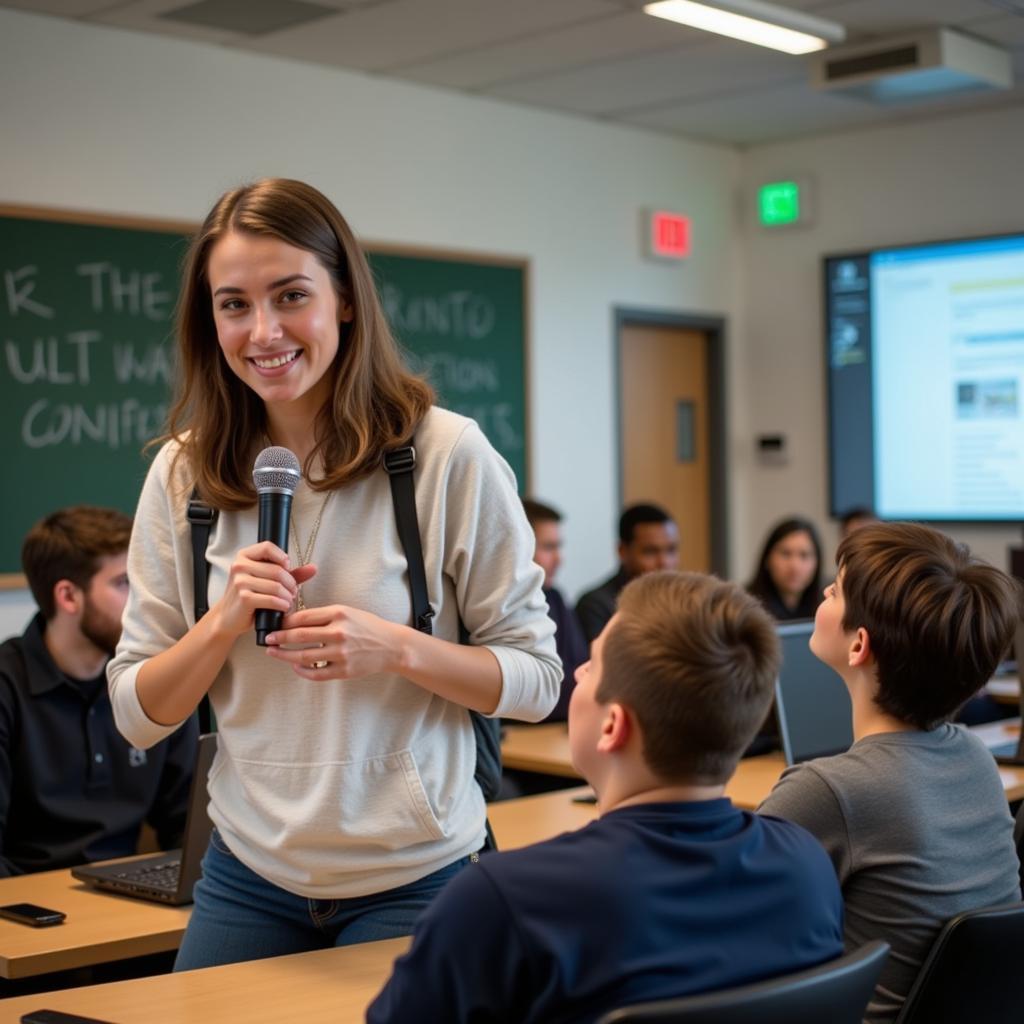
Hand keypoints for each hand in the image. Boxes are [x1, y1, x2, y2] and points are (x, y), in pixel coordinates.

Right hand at [211, 542, 316, 638]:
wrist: (228, 617)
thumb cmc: (249, 596)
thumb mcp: (268, 580)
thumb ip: (291, 573)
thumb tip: (313, 568)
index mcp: (244, 556)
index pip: (268, 546)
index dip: (282, 557)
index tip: (288, 568)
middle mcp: (239, 566)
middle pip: (276, 569)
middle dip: (290, 583)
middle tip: (294, 592)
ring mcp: (240, 581)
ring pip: (276, 585)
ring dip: (288, 596)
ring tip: (289, 601)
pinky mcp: (244, 597)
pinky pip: (272, 599)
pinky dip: (282, 605)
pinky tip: (284, 607)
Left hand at [263, 604, 405, 679]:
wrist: (391, 646)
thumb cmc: (367, 626)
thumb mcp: (347, 612)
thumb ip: (323, 616)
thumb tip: (294, 621)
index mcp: (338, 614)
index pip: (303, 617)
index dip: (285, 622)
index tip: (275, 624)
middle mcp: (338, 633)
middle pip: (299, 636)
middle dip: (279, 638)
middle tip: (267, 639)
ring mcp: (341, 653)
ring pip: (303, 656)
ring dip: (284, 656)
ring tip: (273, 653)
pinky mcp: (344, 670)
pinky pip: (316, 673)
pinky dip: (302, 671)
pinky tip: (295, 666)